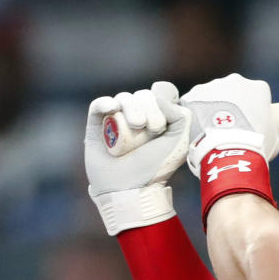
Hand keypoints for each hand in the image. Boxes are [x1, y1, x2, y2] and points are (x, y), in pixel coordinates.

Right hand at [84, 81, 191, 234]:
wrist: (130, 188)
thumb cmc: (156, 167)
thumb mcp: (179, 142)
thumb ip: (181, 115)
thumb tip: (158, 94)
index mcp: (159, 117)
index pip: (161, 91)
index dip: (164, 99)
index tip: (166, 121)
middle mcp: (138, 114)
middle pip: (144, 95)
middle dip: (151, 109)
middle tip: (153, 130)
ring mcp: (117, 118)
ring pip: (124, 98)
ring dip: (132, 108)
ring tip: (136, 126)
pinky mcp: (97, 123)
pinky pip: (99, 104)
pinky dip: (106, 103)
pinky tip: (111, 109)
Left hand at [179, 74, 278, 226]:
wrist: (225, 151)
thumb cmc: (256, 143)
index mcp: (257, 87)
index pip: (259, 96)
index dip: (257, 113)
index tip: (253, 128)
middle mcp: (233, 81)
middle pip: (234, 94)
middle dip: (234, 109)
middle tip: (234, 132)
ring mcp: (210, 87)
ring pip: (213, 100)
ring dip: (215, 112)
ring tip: (216, 135)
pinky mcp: (190, 97)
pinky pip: (195, 107)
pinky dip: (198, 117)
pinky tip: (202, 133)